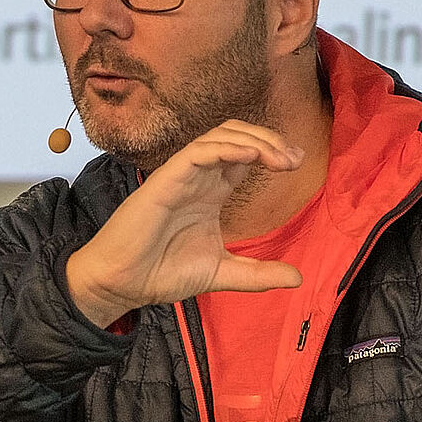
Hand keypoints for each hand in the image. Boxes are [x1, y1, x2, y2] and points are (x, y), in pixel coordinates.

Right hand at [66, 121, 305, 327]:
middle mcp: (198, 177)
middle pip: (236, 136)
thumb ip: (259, 274)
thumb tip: (298, 278)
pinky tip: (251, 155)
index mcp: (212, 191)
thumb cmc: (164, 272)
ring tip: (279, 157)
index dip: (272, 151)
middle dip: (269, 140)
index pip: (245, 155)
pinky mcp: (164, 181)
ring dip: (253, 140)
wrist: (123, 285)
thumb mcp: (223, 273)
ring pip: (218, 137)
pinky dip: (225, 148)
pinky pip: (196, 153)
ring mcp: (181, 176)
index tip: (297, 162)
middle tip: (294, 158)